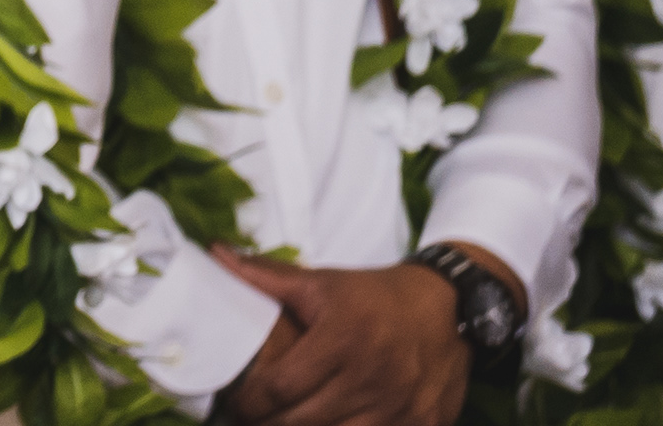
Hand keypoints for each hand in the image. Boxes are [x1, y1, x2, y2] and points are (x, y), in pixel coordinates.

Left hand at [211, 251, 469, 425]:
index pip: (281, 387)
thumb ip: (265, 276)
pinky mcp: (423, 423)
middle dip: (271, 424)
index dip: (251, 403)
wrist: (446, 307)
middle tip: (254, 420)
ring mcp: (400, 406)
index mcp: (341, 339)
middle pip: (304, 421)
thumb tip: (215, 254)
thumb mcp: (321, 281)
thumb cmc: (373, 296)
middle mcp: (370, 377)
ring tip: (285, 425)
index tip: (236, 406)